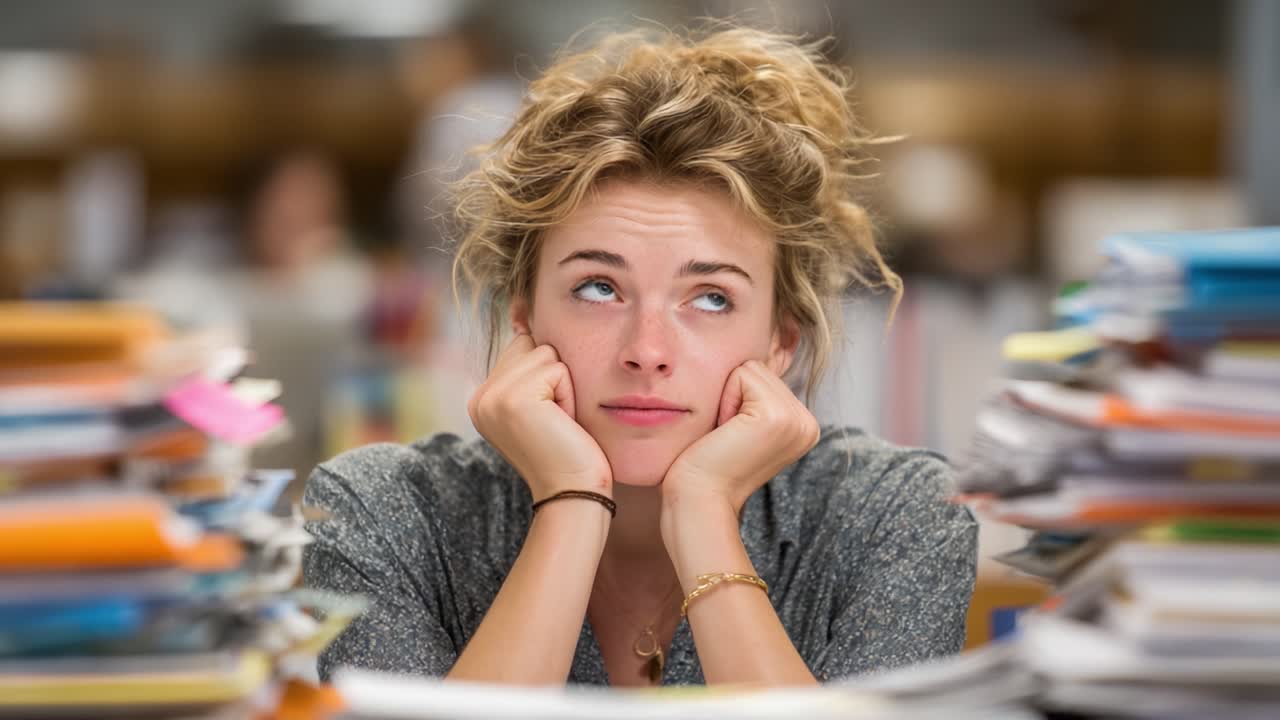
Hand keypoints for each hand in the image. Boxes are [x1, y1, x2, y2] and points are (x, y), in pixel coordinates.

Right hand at [468, 334, 612, 501]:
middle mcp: (480, 397)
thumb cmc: (570, 451)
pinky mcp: (512, 399)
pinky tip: (564, 423)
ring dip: (565, 384)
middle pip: (531, 344)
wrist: (574, 493)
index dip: (547, 373)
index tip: (551, 414)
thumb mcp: (544, 404)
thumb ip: (530, 366)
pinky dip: (570, 393)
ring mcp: (491, 397)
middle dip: (555, 375)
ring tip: (560, 421)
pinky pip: (556, 367)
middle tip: (556, 419)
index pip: (521, 348)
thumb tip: (523, 308)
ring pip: (545, 351)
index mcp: (482, 399)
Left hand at [661, 360, 818, 514]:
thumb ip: (755, 396)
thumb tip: (758, 355)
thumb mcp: (742, 424)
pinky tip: (726, 431)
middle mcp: (808, 423)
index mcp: (804, 426)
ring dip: (728, 398)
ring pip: (751, 368)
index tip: (733, 436)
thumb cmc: (707, 463)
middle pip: (759, 368)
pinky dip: (725, 399)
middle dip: (733, 395)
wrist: (699, 498)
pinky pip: (742, 374)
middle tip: (728, 436)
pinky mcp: (778, 416)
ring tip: (728, 434)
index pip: (764, 376)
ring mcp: (798, 420)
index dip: (737, 399)